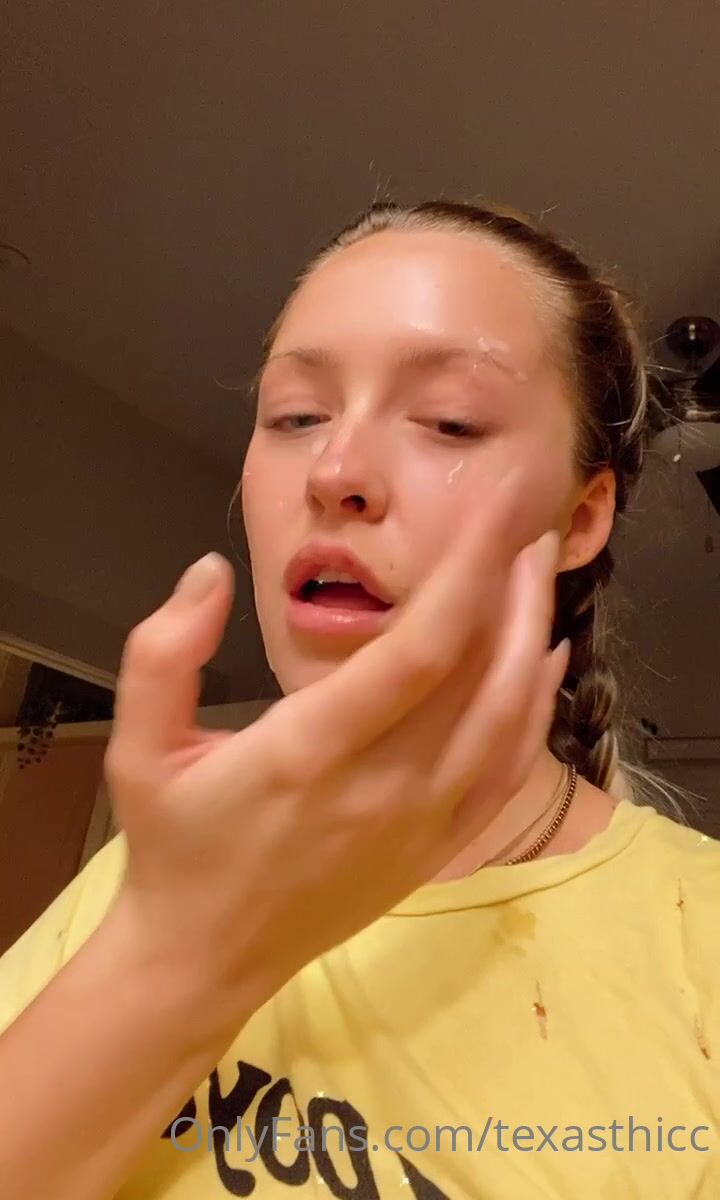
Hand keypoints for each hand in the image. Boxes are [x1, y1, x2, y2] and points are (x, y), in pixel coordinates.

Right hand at [105, 473, 567, 1020]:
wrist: (203, 958)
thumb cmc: (174, 843)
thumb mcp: (135, 746)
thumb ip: (163, 651)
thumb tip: (210, 569)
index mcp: (311, 750)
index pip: (418, 649)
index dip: (468, 573)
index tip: (495, 511)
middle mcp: (385, 787)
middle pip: (478, 675)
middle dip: (512, 588)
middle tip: (524, 520)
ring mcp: (421, 824)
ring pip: (504, 718)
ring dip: (530, 636)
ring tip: (536, 569)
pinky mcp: (437, 848)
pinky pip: (505, 772)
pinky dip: (535, 710)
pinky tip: (544, 661)